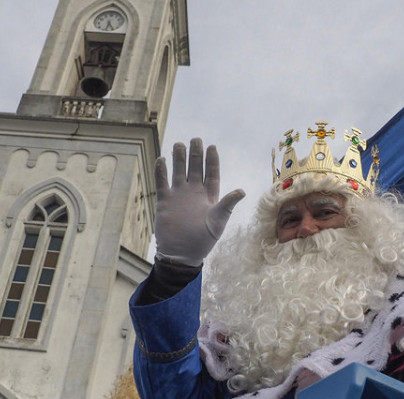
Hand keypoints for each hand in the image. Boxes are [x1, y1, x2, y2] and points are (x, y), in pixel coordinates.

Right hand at [154, 138, 245, 265]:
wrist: (180, 254)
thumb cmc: (202, 240)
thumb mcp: (217, 222)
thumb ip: (227, 205)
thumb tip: (242, 191)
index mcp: (209, 196)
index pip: (211, 173)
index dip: (212, 160)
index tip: (211, 146)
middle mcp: (194, 193)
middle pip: (195, 168)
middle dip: (195, 154)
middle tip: (195, 139)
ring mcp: (179, 196)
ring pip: (178, 171)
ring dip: (178, 158)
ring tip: (178, 145)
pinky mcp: (165, 201)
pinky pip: (162, 182)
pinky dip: (161, 171)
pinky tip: (161, 159)